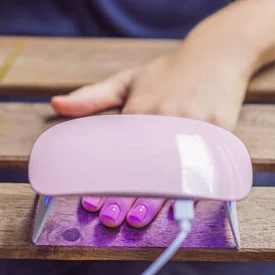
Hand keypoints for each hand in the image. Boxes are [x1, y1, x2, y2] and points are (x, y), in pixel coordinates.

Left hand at [51, 35, 252, 227]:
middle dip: (126, 198)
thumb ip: (92, 96)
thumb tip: (56, 105)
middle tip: (110, 218)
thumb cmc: (168, 72)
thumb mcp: (127, 80)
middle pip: (143, 168)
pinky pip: (202, 168)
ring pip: (171, 173)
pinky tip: (179, 208)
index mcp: (141, 109)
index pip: (118, 153)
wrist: (218, 55)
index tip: (91, 201)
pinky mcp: (219, 134)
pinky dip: (189, 190)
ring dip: (155, 201)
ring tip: (137, 219)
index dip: (105, 179)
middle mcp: (166, 119)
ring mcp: (195, 128)